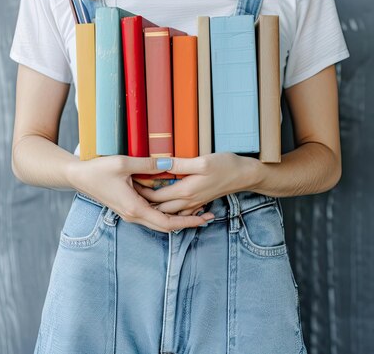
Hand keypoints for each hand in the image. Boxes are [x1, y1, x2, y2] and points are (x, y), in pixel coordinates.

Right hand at [67, 155, 213, 232]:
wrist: (77, 176)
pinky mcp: (129, 208)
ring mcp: (131, 213)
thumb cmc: (97, 170)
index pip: (167, 223)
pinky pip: (152, 216)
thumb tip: (170, 162)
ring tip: (198, 210)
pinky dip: (168, 213)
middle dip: (188, 222)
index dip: (188, 221)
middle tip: (208, 216)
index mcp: (135, 208)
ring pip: (159, 222)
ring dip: (179, 218)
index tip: (204, 218)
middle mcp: (134, 215)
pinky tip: (178, 204)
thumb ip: (148, 164)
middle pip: (166, 227)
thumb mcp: (124, 163)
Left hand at [132, 152, 260, 213]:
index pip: (155, 195)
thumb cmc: (226, 165)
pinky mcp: (199, 202)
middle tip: (129, 189)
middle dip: (143, 200)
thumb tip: (160, 162)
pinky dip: (167, 209)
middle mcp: (188, 201)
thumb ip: (179, 164)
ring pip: (167, 212)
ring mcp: (194, 204)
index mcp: (185, 191)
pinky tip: (161, 202)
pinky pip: (179, 212)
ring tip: (140, 196)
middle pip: (158, 207)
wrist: (245, 175)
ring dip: (154, 206)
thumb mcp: (202, 161)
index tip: (128, 180)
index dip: (140, 189)